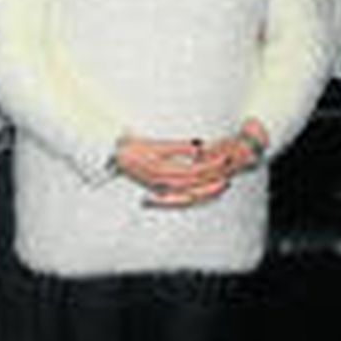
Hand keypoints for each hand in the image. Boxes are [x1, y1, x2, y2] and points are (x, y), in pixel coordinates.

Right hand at [113, 134, 235, 207]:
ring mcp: (162, 188)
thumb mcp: (151, 144)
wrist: (111, 159)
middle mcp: (164, 183)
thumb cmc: (129, 149)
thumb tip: (197, 146)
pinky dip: (197, 194)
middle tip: (229, 167)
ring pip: (192, 193)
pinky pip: (183, 196)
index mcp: (163, 171)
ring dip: (209, 188)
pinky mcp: (161, 189)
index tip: (223, 157)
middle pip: (196, 183)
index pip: (194, 170)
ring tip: (223, 182)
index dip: (211, 165)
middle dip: (214, 176)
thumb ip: (175, 147)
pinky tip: (204, 189)